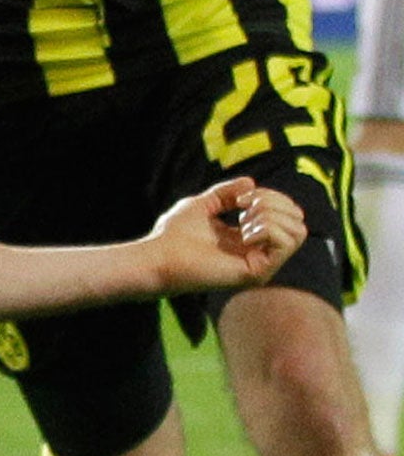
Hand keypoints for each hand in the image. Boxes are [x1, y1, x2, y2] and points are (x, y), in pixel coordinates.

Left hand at [146, 178, 305, 291]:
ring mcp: (261, 265)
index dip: (269, 196)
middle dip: (273, 202)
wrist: (156, 256)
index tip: (241, 197)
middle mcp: (259, 253)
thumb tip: (251, 183)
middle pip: (297, 220)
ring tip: (243, 220)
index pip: (286, 214)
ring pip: (298, 231)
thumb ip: (226, 193)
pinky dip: (268, 228)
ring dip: (271, 215)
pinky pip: (286, 243)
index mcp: (250, 239)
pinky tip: (244, 232)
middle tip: (243, 206)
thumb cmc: (172, 234)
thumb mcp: (203, 203)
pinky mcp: (257, 272)